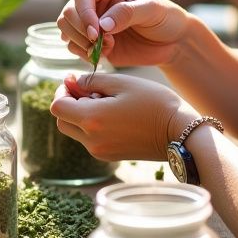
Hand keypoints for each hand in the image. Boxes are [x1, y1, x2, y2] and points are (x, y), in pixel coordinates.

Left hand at [50, 71, 191, 163]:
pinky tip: (114, 115)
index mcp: (92, 120)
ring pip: (75, 131)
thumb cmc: (154, 102)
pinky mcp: (110, 156)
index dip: (62, 91)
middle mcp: (92, 140)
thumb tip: (72, 82)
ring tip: (106, 102)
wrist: (180, 132)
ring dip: (80, 115)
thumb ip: (91, 81)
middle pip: (62, 121)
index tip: (75, 82)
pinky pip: (90, 139)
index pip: (57, 107)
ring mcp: (100, 151)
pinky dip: (92, 125)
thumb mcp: (122, 82)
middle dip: (68, 104)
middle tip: (88, 90)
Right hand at [57, 0, 189, 67]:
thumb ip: (128, 13)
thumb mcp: (152, 10)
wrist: (172, 41)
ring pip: (65, 28)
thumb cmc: (166, 17)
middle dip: (81, 31)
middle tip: (103, 44)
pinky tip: (106, 54)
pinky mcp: (91, 40)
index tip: (97, 33)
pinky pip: (73, 46)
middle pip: (68, 12)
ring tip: (107, 48)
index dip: (84, 13)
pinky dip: (84, 53)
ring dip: (81, 43)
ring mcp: (91, 20)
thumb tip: (102, 25)